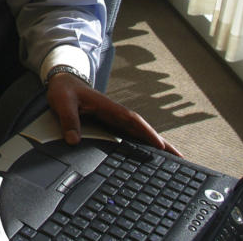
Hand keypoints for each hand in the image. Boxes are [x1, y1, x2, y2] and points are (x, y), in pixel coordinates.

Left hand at [46, 72, 182, 156]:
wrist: (63, 81)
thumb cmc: (64, 90)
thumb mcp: (63, 103)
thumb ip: (68, 120)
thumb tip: (73, 141)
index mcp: (107, 107)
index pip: (131, 120)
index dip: (146, 132)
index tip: (160, 145)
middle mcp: (115, 113)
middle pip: (142, 128)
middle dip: (160, 142)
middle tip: (179, 157)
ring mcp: (114, 118)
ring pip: (138, 132)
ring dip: (154, 144)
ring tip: (172, 159)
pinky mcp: (110, 123)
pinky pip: (129, 134)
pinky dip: (142, 142)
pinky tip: (148, 153)